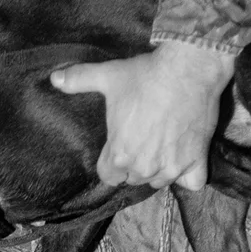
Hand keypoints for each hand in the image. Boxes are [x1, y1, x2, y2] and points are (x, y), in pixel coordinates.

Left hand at [49, 42, 236, 189]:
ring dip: (160, 169)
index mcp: (119, 155)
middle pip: (134, 179)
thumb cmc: (145, 75)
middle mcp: (144, 167)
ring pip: (160, 181)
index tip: (119, 146)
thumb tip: (54, 79)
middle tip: (142, 140)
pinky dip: (188, 175)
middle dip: (135, 164)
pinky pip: (192, 183)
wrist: (189, 68)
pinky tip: (185, 158)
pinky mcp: (196, 162)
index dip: (111, 162)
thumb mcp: (108, 76)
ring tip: (162, 145)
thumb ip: (79, 80)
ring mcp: (172, 168)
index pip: (109, 176)